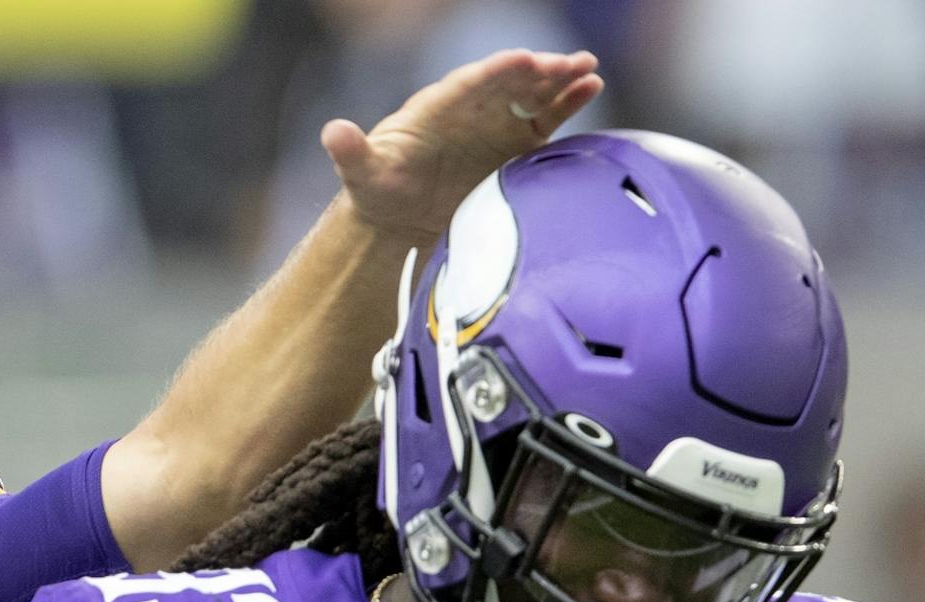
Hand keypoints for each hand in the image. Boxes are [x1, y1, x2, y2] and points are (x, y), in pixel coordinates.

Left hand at [326, 49, 603, 244]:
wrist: (398, 217)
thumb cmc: (379, 192)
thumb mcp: (362, 175)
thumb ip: (352, 154)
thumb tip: (332, 132)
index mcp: (437, 107)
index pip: (470, 83)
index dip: (496, 72)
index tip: (522, 61)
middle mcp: (471, 108)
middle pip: (508, 83)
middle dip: (538, 73)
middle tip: (569, 64)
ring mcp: (496, 123)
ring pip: (532, 95)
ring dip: (561, 81)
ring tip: (590, 70)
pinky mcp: (515, 145)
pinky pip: (546, 119)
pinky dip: (569, 103)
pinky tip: (592, 87)